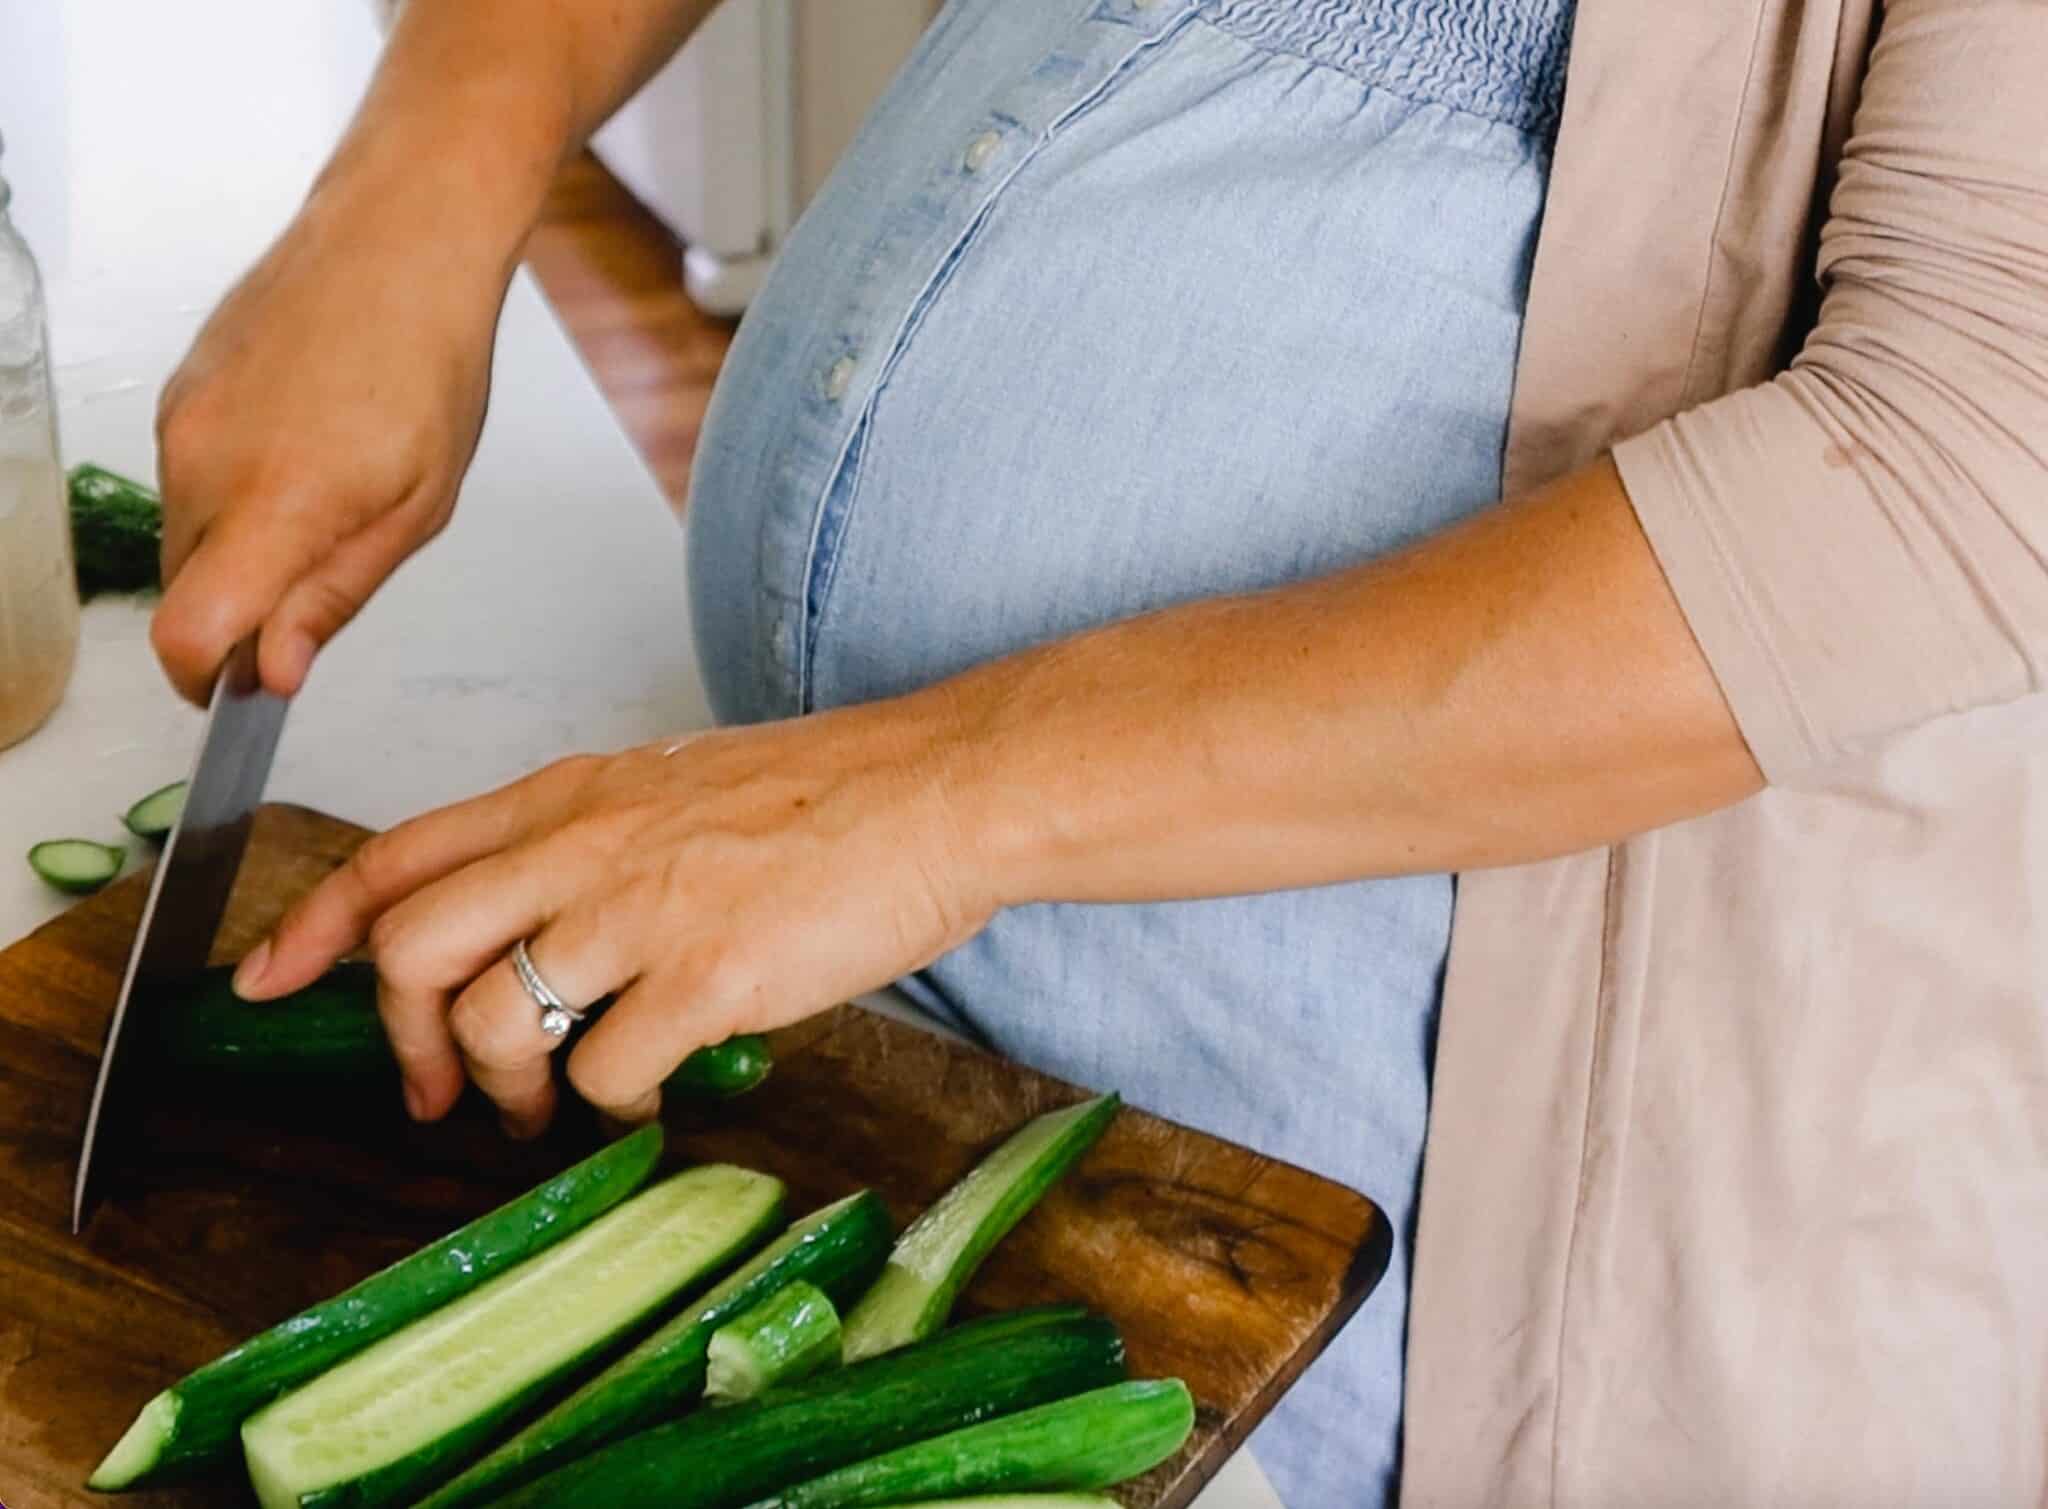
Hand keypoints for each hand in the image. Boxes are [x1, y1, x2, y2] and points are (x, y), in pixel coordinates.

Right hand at [150, 188, 507, 703]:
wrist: (397, 243)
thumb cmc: (430, 368)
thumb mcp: (416, 509)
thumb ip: (332, 596)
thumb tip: (270, 673)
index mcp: (274, 505)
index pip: (185, 632)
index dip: (204, 679)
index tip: (244, 689)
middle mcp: (204, 465)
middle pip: (185, 591)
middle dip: (241, 611)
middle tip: (326, 569)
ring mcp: (181, 423)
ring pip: (185, 534)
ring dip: (240, 546)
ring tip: (328, 490)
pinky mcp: (176, 393)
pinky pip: (186, 477)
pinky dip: (231, 491)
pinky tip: (300, 446)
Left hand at [232, 693, 992, 1135]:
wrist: (942, 790)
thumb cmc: (833, 792)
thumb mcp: (680, 785)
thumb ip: (594, 838)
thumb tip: (539, 921)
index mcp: (574, 795)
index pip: (401, 854)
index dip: (315, 923)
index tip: (271, 976)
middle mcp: (583, 846)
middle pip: (410, 949)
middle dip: (401, 1039)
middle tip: (439, 1089)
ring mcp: (639, 912)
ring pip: (490, 1024)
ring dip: (508, 1087)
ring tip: (555, 1100)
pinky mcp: (705, 978)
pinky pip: (601, 1074)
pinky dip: (609, 1104)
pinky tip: (654, 1088)